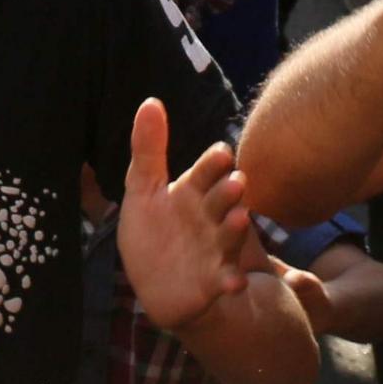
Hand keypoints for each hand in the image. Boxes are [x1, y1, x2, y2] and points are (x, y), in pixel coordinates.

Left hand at [113, 98, 261, 329]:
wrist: (153, 283)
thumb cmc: (152, 231)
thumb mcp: (143, 189)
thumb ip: (148, 149)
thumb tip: (151, 101)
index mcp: (193, 191)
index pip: (206, 171)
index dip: (212, 163)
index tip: (219, 153)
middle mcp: (210, 216)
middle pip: (222, 200)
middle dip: (229, 191)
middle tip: (236, 182)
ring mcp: (215, 248)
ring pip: (229, 235)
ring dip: (235, 228)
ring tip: (240, 219)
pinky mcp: (214, 280)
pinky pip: (226, 279)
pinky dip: (231, 280)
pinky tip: (235, 282)